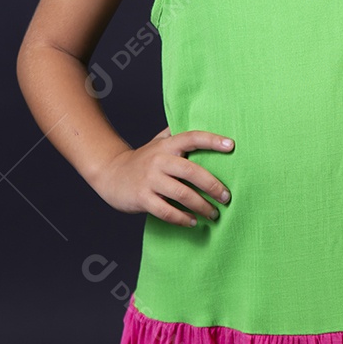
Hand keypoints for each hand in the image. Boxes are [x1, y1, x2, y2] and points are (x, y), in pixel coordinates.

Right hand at [92, 125, 233, 226]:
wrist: (110, 174)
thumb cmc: (143, 159)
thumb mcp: (158, 142)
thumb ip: (178, 134)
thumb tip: (204, 122)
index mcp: (166, 145)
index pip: (191, 138)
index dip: (212, 140)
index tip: (231, 145)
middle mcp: (159, 160)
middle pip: (191, 171)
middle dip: (212, 185)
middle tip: (226, 197)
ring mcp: (150, 180)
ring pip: (181, 194)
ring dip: (201, 206)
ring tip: (214, 214)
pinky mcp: (142, 198)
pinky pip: (166, 212)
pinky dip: (182, 218)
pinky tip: (193, 222)